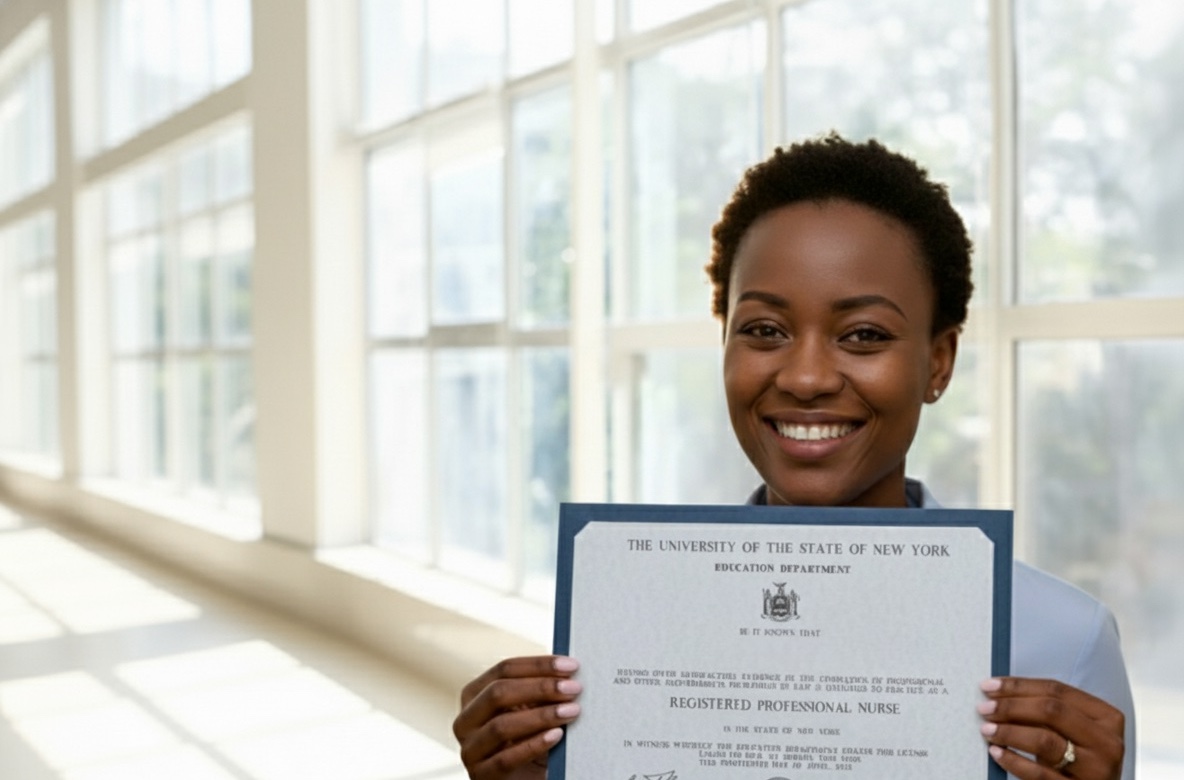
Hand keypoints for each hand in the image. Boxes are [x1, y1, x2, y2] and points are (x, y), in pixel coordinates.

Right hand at [453, 655, 581, 779]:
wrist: (526, 779)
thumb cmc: (528, 740)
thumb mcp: (531, 711)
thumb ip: (540, 692)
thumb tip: (567, 671)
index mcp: (474, 696)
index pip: (503, 670)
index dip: (537, 665)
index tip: (570, 665)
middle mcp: (465, 721)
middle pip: (498, 693)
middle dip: (540, 687)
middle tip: (573, 687)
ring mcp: (470, 750)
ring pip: (501, 725)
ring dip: (541, 716)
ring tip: (571, 711)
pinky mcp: (481, 776)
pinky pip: (506, 759)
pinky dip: (534, 744)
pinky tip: (557, 736)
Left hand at [978, 677, 1123, 779]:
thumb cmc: (1080, 758)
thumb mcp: (1073, 731)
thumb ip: (1049, 713)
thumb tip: (1000, 695)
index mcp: (1107, 718)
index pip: (1058, 691)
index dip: (1019, 686)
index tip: (990, 686)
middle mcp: (1107, 742)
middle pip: (1051, 711)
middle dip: (1011, 706)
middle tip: (985, 708)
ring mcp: (1097, 769)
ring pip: (1045, 741)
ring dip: (1009, 732)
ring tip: (987, 729)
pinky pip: (1040, 774)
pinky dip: (1013, 761)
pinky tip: (997, 752)